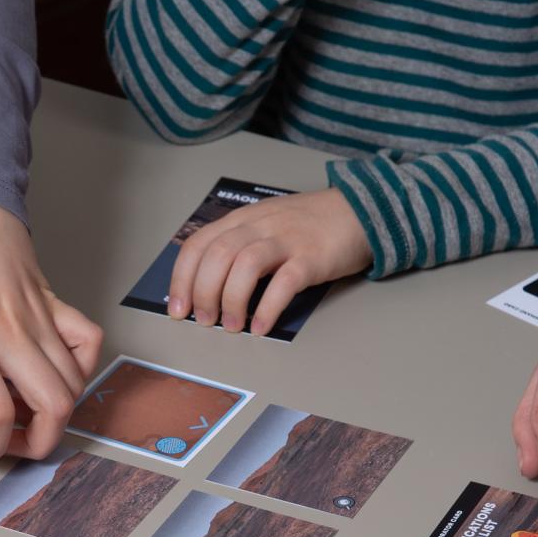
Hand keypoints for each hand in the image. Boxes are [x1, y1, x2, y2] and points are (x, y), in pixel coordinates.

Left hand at [0, 190, 103, 460]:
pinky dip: (81, 366)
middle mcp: (8, 333)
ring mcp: (37, 317)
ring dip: (57, 411)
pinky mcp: (53, 300)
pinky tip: (55, 372)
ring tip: (26, 412)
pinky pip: (86, 341)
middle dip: (37, 443)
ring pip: (73, 382)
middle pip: (53, 407)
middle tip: (9, 441)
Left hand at [166, 187, 369, 335]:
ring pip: (245, 266)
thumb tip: (203, 286)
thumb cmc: (308, 225)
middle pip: (217, 256)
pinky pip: (284, 283)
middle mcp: (259, 226)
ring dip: (231, 301)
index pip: (198, 245)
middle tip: (204, 322)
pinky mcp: (312, 257)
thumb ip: (236, 246)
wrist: (360, 210)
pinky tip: (261, 327)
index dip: (182, 279)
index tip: (177, 309)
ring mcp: (286, 239)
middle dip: (203, 293)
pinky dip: (268, 308)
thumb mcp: (263, 225)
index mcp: (241, 220)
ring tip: (232, 327)